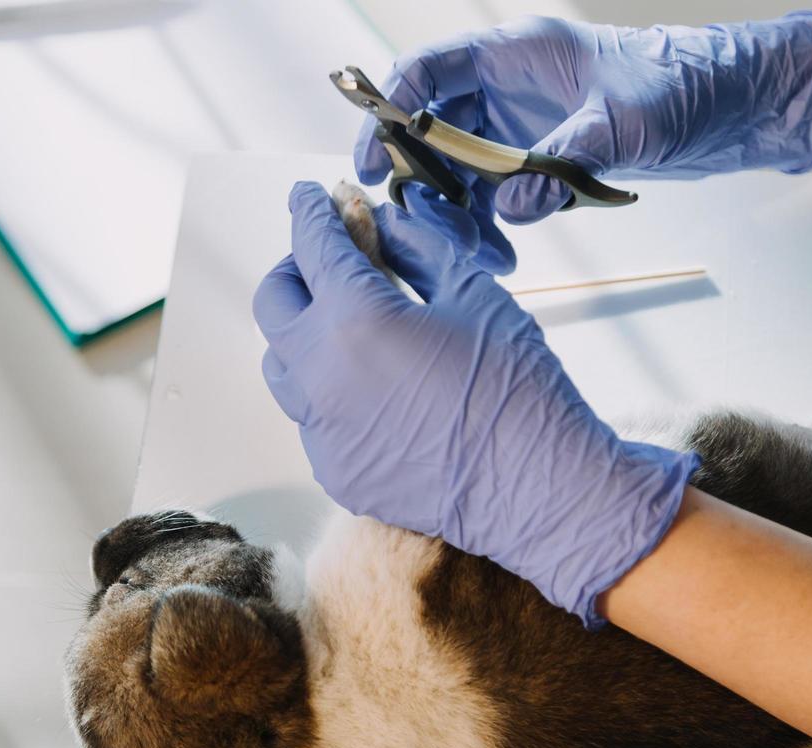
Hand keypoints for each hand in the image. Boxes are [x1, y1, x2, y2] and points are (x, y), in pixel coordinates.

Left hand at [253, 182, 697, 625]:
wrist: (537, 487)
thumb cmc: (517, 384)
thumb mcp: (473, 293)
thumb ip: (416, 248)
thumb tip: (381, 222)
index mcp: (355, 318)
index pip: (312, 245)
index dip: (310, 212)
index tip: (308, 196)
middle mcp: (321, 374)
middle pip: (274, 303)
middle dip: (296, 269)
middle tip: (331, 262)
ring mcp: (322, 430)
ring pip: (281, 365)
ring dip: (303, 333)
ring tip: (347, 327)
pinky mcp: (335, 470)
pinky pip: (311, 417)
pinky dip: (329, 391)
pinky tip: (373, 390)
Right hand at [355, 13, 811, 226]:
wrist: (730, 107)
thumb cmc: (682, 88)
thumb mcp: (623, 123)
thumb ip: (562, 160)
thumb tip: (513, 205)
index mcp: (515, 53)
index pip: (427, 72)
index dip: (389, 113)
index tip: (373, 163)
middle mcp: (508, 87)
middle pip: (432, 130)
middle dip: (424, 183)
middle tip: (427, 229)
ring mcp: (522, 123)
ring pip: (461, 170)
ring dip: (460, 216)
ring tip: (480, 258)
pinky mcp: (541, 158)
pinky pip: (495, 193)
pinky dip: (491, 226)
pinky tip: (503, 256)